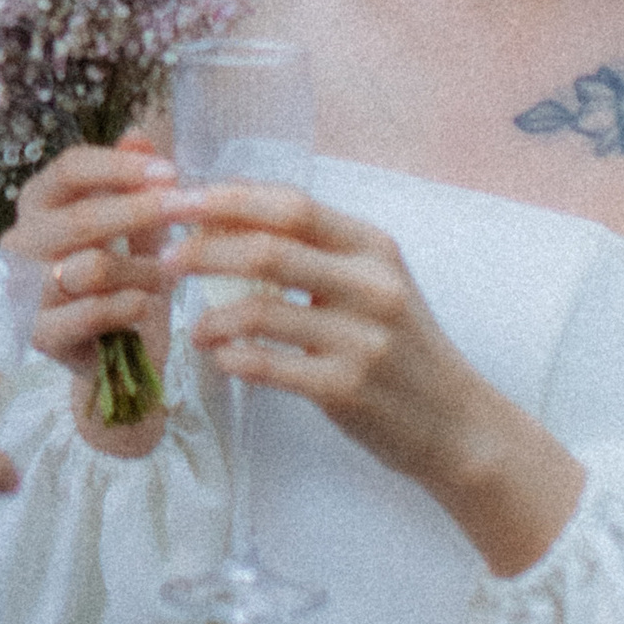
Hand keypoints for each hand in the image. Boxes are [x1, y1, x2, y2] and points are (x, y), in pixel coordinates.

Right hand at [4, 136, 176, 460]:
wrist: (115, 358)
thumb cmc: (123, 281)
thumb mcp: (136, 229)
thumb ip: (134, 186)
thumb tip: (140, 132)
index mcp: (38, 204)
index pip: (70, 169)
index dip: (121, 167)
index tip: (171, 173)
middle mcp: (20, 242)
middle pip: (82, 216)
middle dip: (141, 211)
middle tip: (189, 210)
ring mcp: (23, 289)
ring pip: (93, 266)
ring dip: (144, 269)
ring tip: (167, 275)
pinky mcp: (38, 333)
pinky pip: (95, 310)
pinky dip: (132, 305)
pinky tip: (147, 306)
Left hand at [157, 182, 584, 576]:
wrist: (459, 424)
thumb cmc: (401, 348)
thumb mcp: (373, 285)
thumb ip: (314, 253)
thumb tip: (227, 218)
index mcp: (373, 248)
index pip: (292, 205)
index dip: (229, 199)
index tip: (178, 200)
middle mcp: (372, 285)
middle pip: (268, 250)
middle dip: (204, 249)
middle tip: (164, 259)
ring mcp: (361, 339)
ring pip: (261, 310)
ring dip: (211, 315)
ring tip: (193, 328)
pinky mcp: (348, 388)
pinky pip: (270, 365)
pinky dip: (234, 358)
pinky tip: (221, 358)